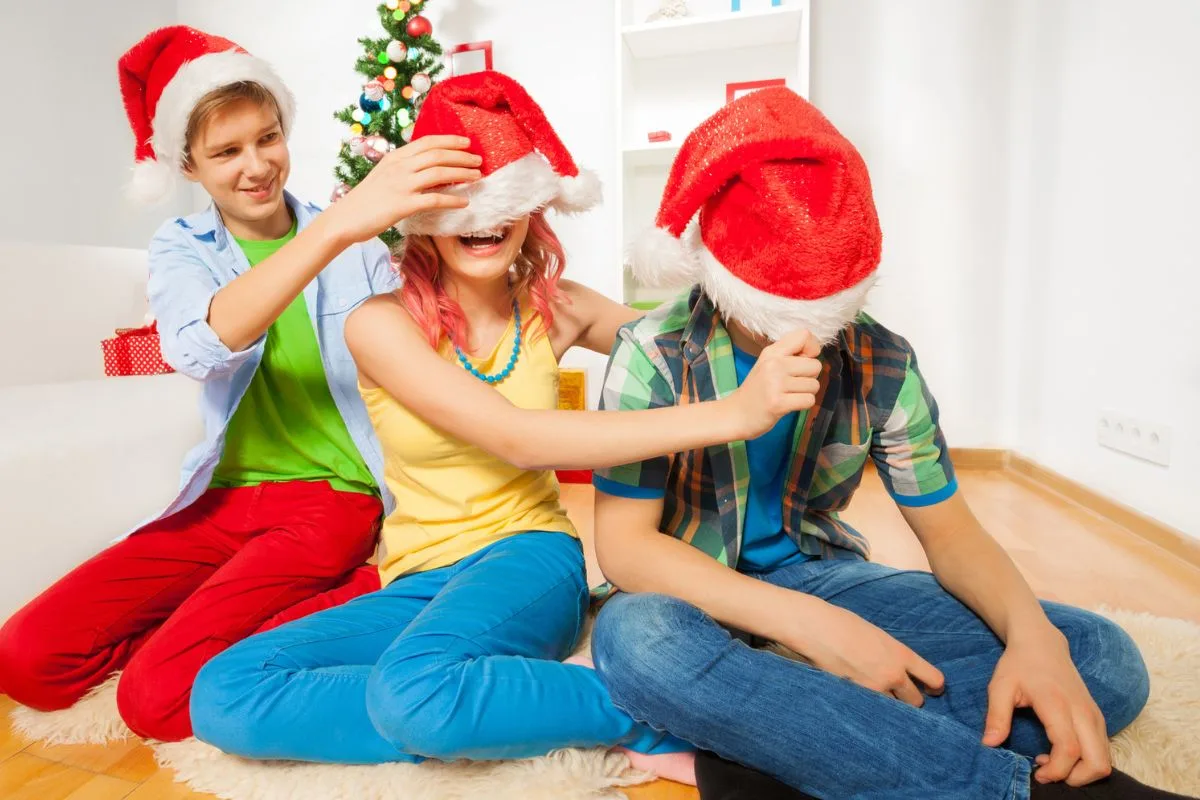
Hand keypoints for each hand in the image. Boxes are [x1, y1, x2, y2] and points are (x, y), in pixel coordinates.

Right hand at [327, 135, 481, 244]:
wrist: (344, 219)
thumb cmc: (365, 200)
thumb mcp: (384, 176)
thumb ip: (403, 169)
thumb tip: (427, 167)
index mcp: (395, 158)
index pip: (427, 142)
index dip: (449, 141)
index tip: (467, 142)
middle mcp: (399, 167)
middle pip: (437, 155)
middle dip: (462, 156)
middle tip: (479, 160)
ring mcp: (401, 185)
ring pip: (439, 173)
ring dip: (462, 174)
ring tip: (478, 177)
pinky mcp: (402, 205)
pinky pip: (434, 199)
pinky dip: (452, 200)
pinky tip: (464, 203)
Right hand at [726, 329, 822, 438]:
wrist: (736, 414)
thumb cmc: (758, 389)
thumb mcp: (768, 363)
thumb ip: (790, 354)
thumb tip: (815, 351)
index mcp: (772, 352)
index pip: (804, 335)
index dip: (812, 348)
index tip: (803, 360)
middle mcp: (773, 364)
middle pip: (816, 365)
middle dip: (809, 377)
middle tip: (791, 384)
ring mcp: (775, 384)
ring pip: (814, 385)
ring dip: (805, 393)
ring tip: (788, 394)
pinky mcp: (778, 403)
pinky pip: (809, 400)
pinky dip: (803, 405)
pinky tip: (788, 404)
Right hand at [780, 599, 944, 706]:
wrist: (815, 628)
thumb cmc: (842, 624)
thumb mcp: (876, 634)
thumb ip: (891, 653)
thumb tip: (897, 666)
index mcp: (900, 654)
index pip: (933, 678)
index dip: (935, 687)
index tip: (933, 689)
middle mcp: (892, 674)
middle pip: (916, 701)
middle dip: (910, 699)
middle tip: (901, 695)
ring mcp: (873, 689)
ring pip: (894, 710)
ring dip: (889, 707)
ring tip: (878, 698)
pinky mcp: (855, 697)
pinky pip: (871, 711)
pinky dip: (870, 709)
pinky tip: (864, 703)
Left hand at [983, 630, 1110, 786]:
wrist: (1042, 642)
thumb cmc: (1019, 664)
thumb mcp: (1000, 686)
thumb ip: (996, 716)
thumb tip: (990, 744)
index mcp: (1057, 703)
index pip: (1068, 748)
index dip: (1056, 770)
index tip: (1037, 773)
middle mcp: (1082, 711)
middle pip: (1098, 761)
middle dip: (1077, 779)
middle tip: (1047, 773)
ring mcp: (1093, 713)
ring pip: (1105, 758)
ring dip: (1082, 771)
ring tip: (1050, 761)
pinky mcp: (1097, 716)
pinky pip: (1102, 748)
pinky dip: (1087, 760)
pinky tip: (1060, 752)